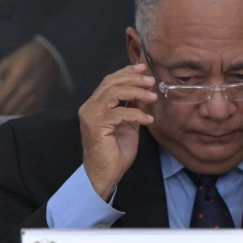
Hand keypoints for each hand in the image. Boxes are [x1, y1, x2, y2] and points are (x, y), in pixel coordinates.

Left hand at [0, 42, 59, 114]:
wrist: (53, 57)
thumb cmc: (27, 56)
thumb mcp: (8, 61)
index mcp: (17, 77)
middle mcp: (27, 90)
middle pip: (6, 111)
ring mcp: (35, 99)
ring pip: (15, 115)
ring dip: (2, 119)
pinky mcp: (41, 103)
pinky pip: (24, 115)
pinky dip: (14, 118)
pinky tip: (6, 118)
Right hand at [79, 63, 156, 199]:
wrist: (105, 174)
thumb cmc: (115, 153)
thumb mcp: (129, 125)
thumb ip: (133, 107)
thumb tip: (143, 92)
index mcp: (96, 105)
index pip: (110, 81)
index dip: (126, 72)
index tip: (143, 68)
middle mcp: (90, 107)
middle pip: (111, 83)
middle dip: (133, 79)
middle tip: (151, 81)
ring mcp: (91, 115)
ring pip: (113, 94)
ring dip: (136, 92)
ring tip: (152, 96)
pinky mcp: (96, 126)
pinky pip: (120, 113)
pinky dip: (136, 114)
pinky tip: (148, 119)